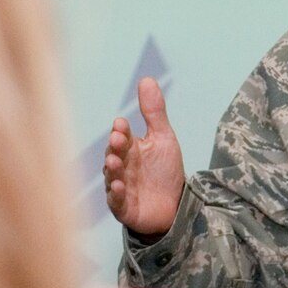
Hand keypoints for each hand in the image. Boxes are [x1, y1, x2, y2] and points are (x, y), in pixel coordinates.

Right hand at [103, 78, 185, 237]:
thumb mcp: (163, 138)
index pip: (122, 136)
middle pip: (114, 154)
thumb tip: (146, 79)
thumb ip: (154, 112)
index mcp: (129, 149)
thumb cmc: (164, 171)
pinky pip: (115, 201)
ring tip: (114, 162)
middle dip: (115, 147)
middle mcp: (121, 166)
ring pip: (112, 177)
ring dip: (112, 169)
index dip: (121, 131)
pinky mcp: (124, 208)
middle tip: (118, 139)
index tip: (121, 124)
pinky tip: (118, 187)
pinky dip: (115, 194)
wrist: (175, 206)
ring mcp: (120, 187)